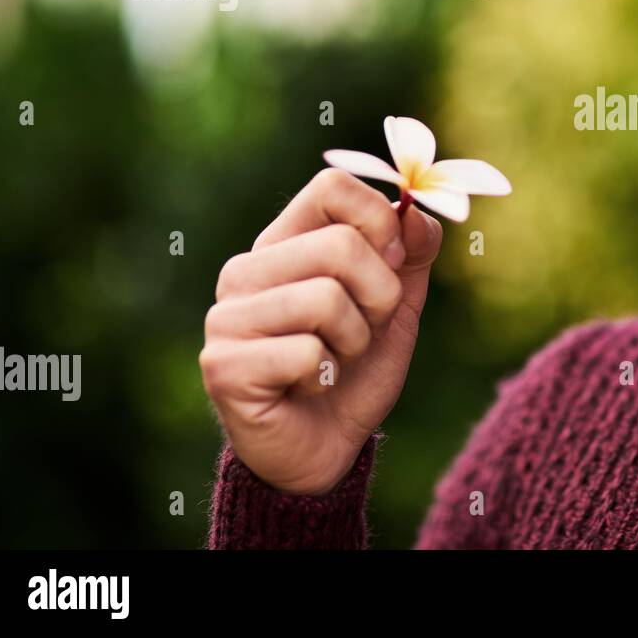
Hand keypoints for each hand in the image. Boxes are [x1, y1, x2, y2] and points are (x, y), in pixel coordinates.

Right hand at [200, 168, 441, 494]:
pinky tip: (307, 389)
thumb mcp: (398, 304)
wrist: (326, 450)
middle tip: (366, 332)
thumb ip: (412, 251)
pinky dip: (326, 376)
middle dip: (380, 297)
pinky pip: (306, 352)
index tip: (394, 263)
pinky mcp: (223, 366)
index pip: (331, 187)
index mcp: (285, 242)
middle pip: (341, 244)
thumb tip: (414, 210)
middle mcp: (246, 270)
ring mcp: (227, 317)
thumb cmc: (356, 369)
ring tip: (335, 361)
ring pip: (326, 298)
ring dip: (355, 342)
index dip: (379, 220)